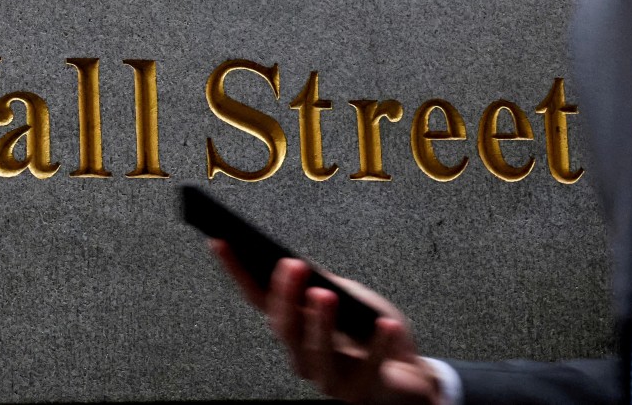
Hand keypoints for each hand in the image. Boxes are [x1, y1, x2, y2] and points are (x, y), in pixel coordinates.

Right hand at [209, 239, 443, 404]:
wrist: (409, 378)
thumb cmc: (373, 333)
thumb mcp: (349, 297)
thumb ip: (324, 284)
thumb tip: (297, 263)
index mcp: (297, 330)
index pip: (260, 299)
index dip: (238, 272)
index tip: (221, 241)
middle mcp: (304, 357)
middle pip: (285, 328)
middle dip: (286, 296)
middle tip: (292, 265)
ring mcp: (330, 379)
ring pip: (316, 354)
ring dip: (320, 323)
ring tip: (325, 295)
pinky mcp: (361, 393)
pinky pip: (368, 369)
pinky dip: (378, 346)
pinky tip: (385, 325)